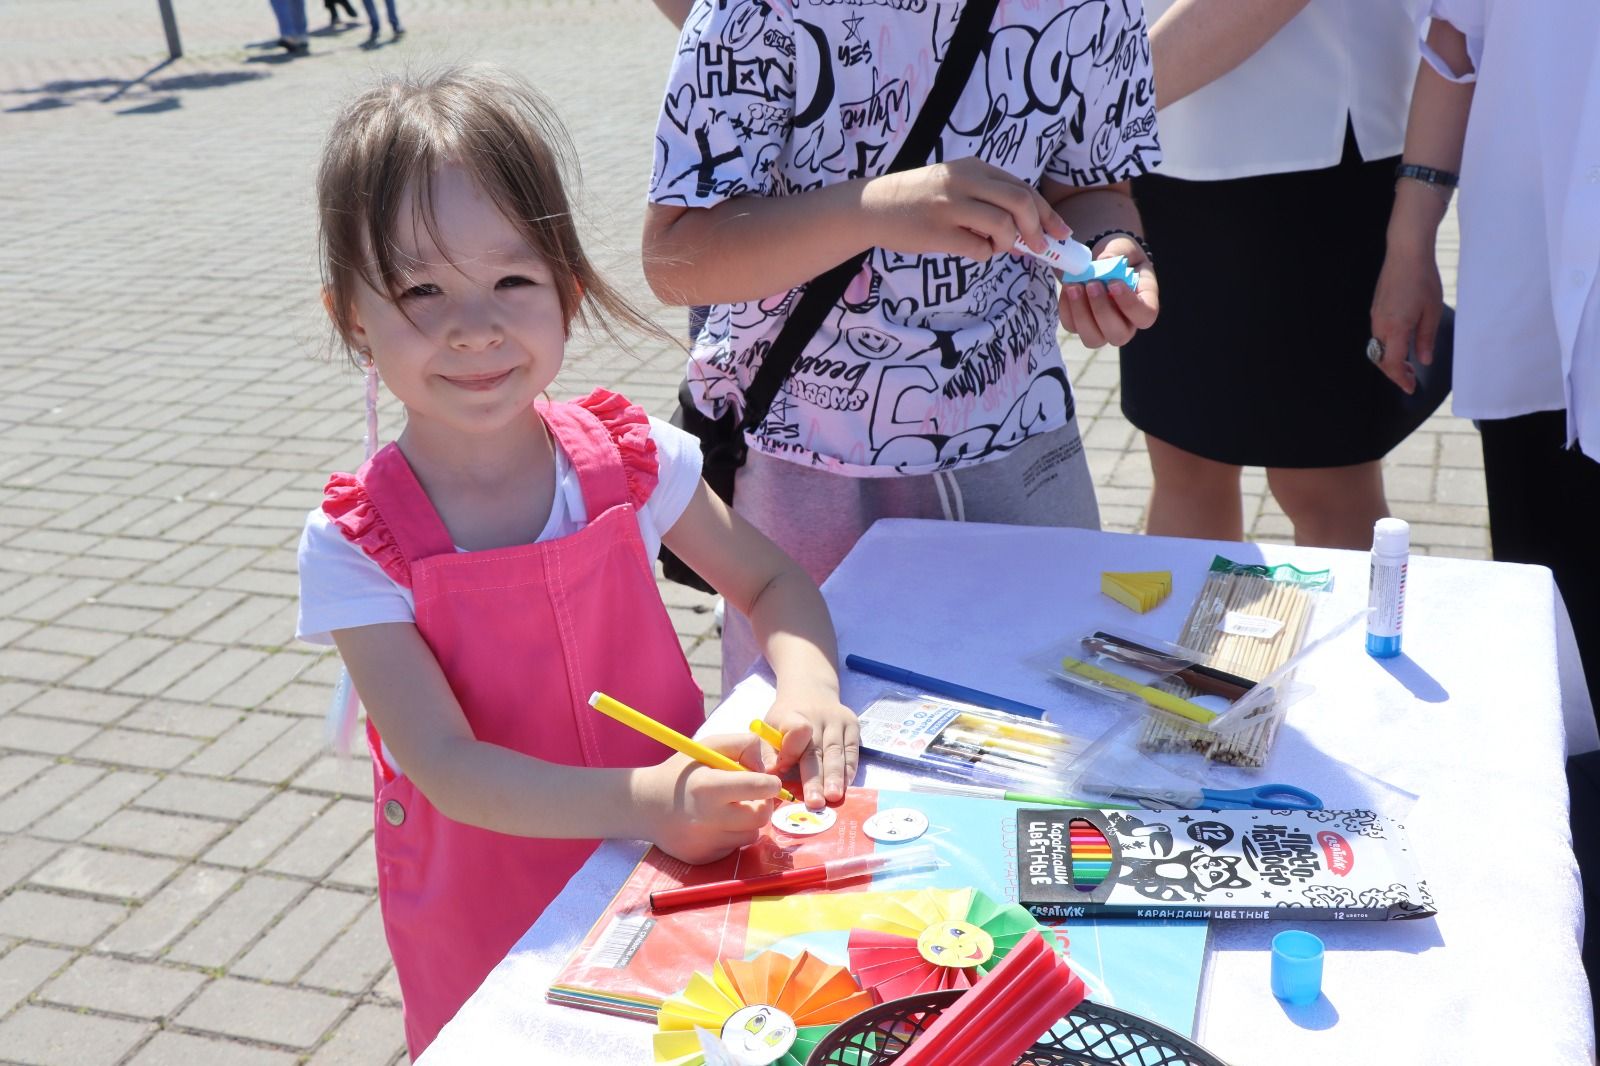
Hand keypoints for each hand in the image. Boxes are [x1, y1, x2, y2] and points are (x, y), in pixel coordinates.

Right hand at [636, 734, 782, 865]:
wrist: (644, 805)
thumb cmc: (681, 772)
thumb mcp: (709, 746)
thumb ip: (743, 746)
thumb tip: (769, 768)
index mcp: (708, 787)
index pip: (758, 788)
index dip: (770, 783)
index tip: (769, 781)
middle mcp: (707, 818)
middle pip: (761, 816)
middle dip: (762, 804)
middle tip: (750, 796)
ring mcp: (705, 842)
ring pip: (750, 834)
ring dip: (747, 821)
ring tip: (727, 809)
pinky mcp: (704, 858)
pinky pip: (734, 848)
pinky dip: (731, 835)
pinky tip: (713, 824)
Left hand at [758, 691, 860, 810]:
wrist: (810, 689)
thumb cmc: (785, 718)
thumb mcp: (770, 726)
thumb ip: (768, 751)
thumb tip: (769, 773)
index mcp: (792, 714)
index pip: (796, 730)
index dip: (791, 749)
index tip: (784, 769)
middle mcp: (817, 716)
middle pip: (816, 749)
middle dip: (816, 778)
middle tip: (814, 802)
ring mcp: (838, 720)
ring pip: (836, 752)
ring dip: (835, 778)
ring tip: (833, 798)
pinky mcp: (853, 725)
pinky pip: (852, 751)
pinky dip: (849, 770)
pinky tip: (845, 787)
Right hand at [862, 157, 1069, 261]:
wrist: (872, 206)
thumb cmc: (917, 200)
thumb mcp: (953, 185)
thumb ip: (987, 199)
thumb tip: (1026, 231)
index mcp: (973, 168)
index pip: (1022, 188)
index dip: (1047, 213)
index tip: (1060, 233)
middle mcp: (965, 181)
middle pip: (1021, 203)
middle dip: (1038, 229)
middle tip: (1040, 249)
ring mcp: (951, 206)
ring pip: (1004, 226)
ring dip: (1008, 244)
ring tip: (993, 247)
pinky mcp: (939, 231)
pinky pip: (978, 249)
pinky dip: (983, 254)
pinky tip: (969, 249)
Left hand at [1057, 236, 1158, 347]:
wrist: (1101, 260)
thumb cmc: (1120, 255)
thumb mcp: (1124, 247)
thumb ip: (1118, 252)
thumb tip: (1104, 260)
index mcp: (1145, 303)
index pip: (1145, 316)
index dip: (1130, 305)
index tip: (1114, 283)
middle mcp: (1126, 323)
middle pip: (1118, 335)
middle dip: (1102, 311)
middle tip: (1092, 284)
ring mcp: (1103, 329)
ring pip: (1093, 339)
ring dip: (1081, 314)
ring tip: (1074, 287)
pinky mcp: (1081, 326)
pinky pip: (1072, 327)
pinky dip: (1066, 309)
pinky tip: (1067, 288)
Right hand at [1369, 246, 1444, 394]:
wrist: (1406, 253)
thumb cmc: (1422, 279)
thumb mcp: (1432, 312)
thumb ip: (1426, 339)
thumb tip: (1424, 359)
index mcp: (1395, 328)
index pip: (1393, 363)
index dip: (1401, 379)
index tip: (1410, 388)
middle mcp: (1380, 325)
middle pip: (1382, 359)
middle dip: (1395, 372)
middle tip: (1411, 379)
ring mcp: (1376, 316)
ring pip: (1378, 348)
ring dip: (1391, 359)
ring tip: (1409, 363)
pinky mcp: (1376, 309)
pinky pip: (1378, 335)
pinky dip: (1388, 345)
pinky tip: (1402, 342)